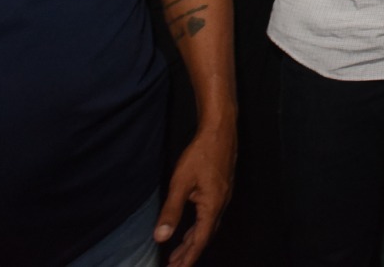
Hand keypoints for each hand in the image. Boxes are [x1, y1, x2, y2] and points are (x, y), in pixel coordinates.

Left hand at [156, 124, 235, 266]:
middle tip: (174, 266)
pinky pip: (210, 217)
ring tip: (179, 253)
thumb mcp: (180, 183)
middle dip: (189, 253)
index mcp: (212, 207)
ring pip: (208, 227)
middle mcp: (221, 205)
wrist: (220, 131)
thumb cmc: (200, 155)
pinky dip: (198, 228)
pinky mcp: (222, 190)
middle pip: (205, 236)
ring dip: (193, 241)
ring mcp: (223, 197)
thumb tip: (160, 238)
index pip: (199, 241)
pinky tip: (190, 228)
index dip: (188, 258)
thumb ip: (171, 211)